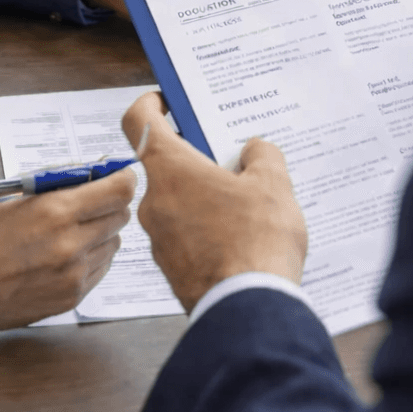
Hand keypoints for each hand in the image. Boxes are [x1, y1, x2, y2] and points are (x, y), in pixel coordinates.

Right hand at [0, 168, 136, 348]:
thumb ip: (55, 185)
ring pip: (114, 243)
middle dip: (111, 205)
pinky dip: (92, 258)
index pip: (120, 190)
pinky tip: (66, 255)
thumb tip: (92, 172)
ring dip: (102, 233)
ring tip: (72, 232)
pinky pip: (101, 269)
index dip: (125, 179)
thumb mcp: (12, 197)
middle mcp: (71, 244)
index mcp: (56, 211)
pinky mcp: (71, 298)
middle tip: (94, 202)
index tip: (122, 175)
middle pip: (121, 216)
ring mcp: (73, 275)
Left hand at [122, 93, 307, 313]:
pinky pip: (184, 234)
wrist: (249, 310)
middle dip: (196, 159)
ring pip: (177, 202)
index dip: (149, 104)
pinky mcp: (172, 268)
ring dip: (202, 196)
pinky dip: (205, 228)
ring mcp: (160, 239)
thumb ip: (261, 156)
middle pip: (165, 165)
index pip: (139, 122)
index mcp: (172, 171)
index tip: (165, 100)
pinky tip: (239, 235)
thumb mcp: (273, 183)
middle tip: (231, 159)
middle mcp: (155, 202)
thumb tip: (253, 152)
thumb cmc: (256, 241)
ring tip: (244, 203)